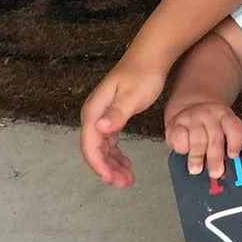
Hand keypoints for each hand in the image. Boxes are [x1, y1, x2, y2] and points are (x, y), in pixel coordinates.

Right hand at [80, 57, 168, 187]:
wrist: (150, 58)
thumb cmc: (142, 75)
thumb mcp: (132, 95)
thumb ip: (117, 113)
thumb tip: (99, 129)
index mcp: (94, 112)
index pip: (90, 145)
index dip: (100, 165)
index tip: (113, 180)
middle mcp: (93, 116)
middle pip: (94, 150)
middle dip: (107, 169)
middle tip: (125, 183)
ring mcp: (102, 116)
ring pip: (102, 148)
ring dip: (112, 164)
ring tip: (128, 178)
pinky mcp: (112, 116)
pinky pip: (110, 141)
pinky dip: (116, 154)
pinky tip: (126, 163)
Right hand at [164, 101, 241, 178]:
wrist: (186, 109)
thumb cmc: (207, 128)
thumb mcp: (220, 130)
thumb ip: (225, 146)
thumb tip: (227, 170)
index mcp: (225, 115)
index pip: (234, 127)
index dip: (235, 142)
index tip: (233, 156)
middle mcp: (210, 114)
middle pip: (215, 137)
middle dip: (215, 157)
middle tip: (215, 173)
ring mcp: (192, 117)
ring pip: (197, 139)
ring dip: (197, 157)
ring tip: (197, 169)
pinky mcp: (175, 124)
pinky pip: (179, 138)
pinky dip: (182, 149)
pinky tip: (184, 153)